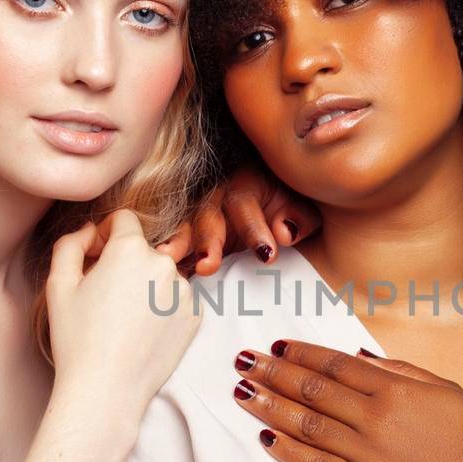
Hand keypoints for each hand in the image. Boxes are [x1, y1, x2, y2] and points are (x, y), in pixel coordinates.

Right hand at [46, 209, 198, 406]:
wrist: (107, 390)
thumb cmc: (77, 339)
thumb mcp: (58, 284)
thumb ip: (71, 244)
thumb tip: (90, 230)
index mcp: (130, 248)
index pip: (124, 220)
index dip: (106, 235)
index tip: (97, 258)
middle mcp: (164, 263)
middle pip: (143, 249)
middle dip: (126, 264)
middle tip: (106, 299)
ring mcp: (185, 290)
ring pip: (162, 276)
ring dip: (147, 287)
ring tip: (125, 321)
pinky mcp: (197, 316)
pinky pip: (178, 300)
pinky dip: (164, 309)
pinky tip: (144, 332)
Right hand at [175, 167, 321, 274]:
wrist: (269, 201)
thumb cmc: (286, 203)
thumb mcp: (300, 205)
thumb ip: (298, 217)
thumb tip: (284, 234)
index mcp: (244, 184)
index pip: (245, 205)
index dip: (254, 230)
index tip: (267, 256)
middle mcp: (214, 197)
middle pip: (206, 216)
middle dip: (206, 241)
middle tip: (206, 266)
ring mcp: (196, 217)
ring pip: (183, 228)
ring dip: (177, 246)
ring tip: (168, 260)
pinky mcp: (187, 238)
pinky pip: (176, 248)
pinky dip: (171, 261)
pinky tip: (163, 276)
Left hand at [228, 339, 462, 461]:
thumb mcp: (444, 389)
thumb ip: (399, 370)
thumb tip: (355, 354)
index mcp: (394, 390)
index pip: (334, 365)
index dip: (301, 354)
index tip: (276, 346)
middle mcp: (373, 419)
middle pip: (311, 389)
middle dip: (273, 373)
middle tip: (244, 361)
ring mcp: (363, 455)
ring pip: (304, 424)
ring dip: (269, 405)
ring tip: (242, 392)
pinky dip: (285, 450)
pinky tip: (264, 435)